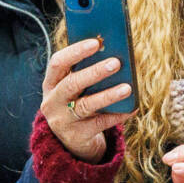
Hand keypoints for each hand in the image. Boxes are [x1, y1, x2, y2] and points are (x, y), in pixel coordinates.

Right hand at [40, 36, 131, 161]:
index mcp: (51, 83)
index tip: (96, 42)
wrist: (70, 141)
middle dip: (94, 72)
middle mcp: (52, 101)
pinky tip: (132, 107)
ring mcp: (62, 120)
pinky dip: (117, 115)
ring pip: (85, 105)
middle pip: (71, 83)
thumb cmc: (78, 102)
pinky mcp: (76, 136)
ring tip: (128, 88)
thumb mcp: (75, 88)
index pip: (58, 62)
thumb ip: (86, 72)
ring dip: (108, 95)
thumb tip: (115, 54)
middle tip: (116, 62)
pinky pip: (99, 123)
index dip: (76, 51)